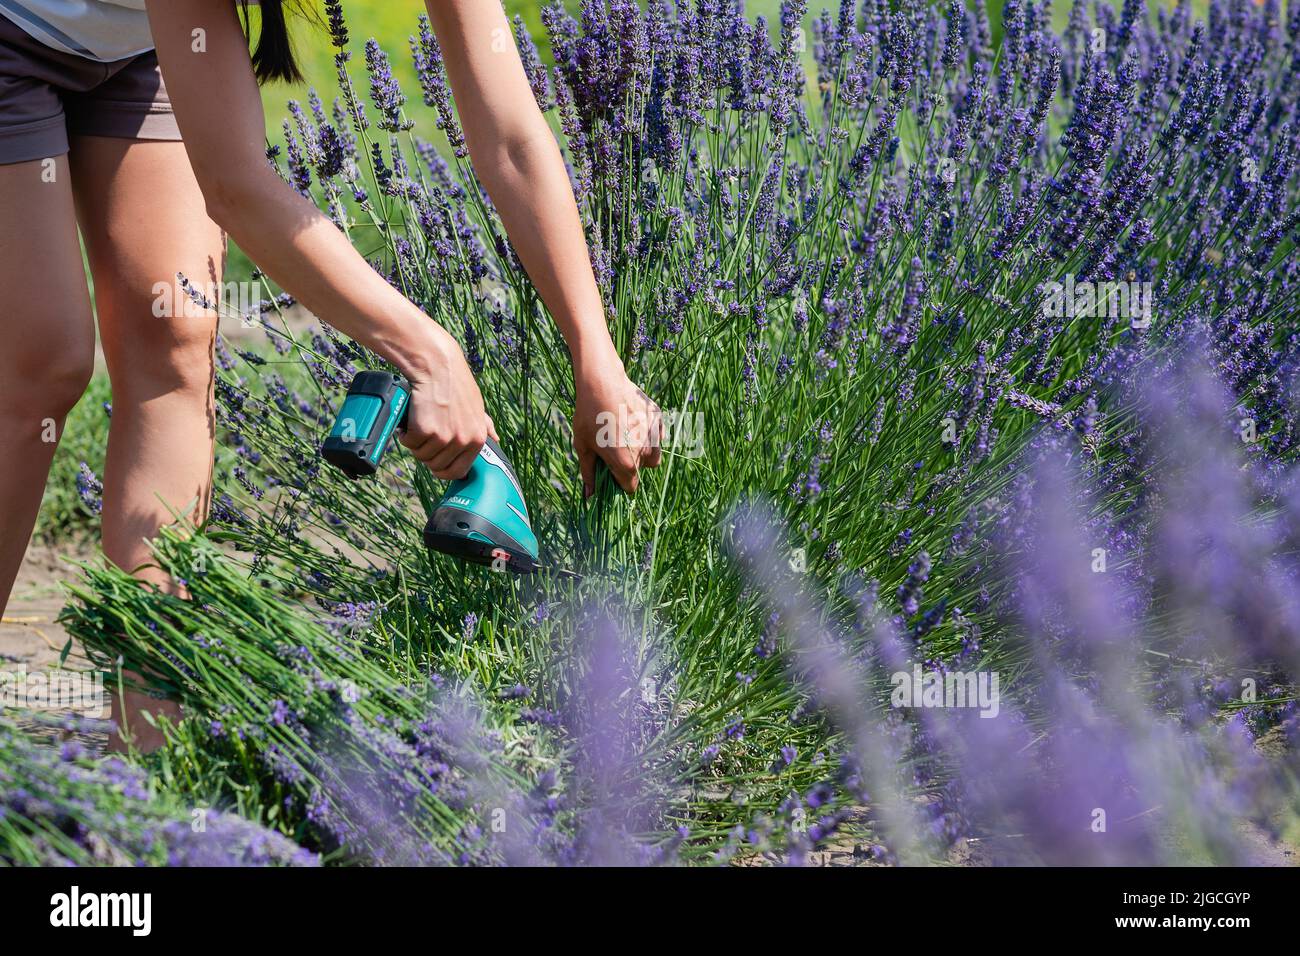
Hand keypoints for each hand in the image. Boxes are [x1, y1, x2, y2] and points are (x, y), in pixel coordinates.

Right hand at [398, 328, 496, 479]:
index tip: (434, 459)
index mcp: (477, 439)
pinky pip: (409, 444)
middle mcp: (463, 441)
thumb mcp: (477, 406)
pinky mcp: (425, 431)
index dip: (442, 467)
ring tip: (420, 421)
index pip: (457, 472)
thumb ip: (485, 425)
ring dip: (416, 442)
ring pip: (421, 455)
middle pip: (436, 466)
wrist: (437, 366)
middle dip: (427, 453)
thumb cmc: (455, 384)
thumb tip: (495, 438)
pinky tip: (412, 418)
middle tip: (425, 432)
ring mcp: (444, 438)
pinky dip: (406, 433)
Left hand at [573, 351, 662, 495]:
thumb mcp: (583, 446)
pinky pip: (658, 438)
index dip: (619, 482)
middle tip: (613, 448)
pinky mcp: (659, 421)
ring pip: (654, 456)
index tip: (611, 471)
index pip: (630, 487)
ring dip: (642, 453)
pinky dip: (649, 436)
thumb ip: (589, 474)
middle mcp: (645, 453)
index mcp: (626, 464)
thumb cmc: (588, 416)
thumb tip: (590, 497)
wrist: (602, 382)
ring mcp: (654, 437)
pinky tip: (633, 424)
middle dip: (630, 465)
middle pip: (641, 471)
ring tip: (625, 437)